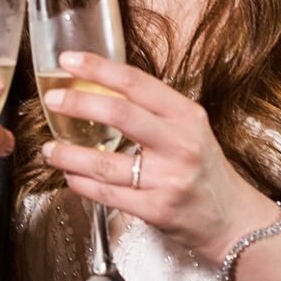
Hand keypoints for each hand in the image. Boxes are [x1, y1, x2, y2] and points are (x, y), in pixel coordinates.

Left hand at [40, 52, 274, 265]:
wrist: (231, 219)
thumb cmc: (204, 170)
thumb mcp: (190, 130)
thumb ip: (153, 111)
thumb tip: (101, 89)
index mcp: (187, 116)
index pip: (136, 83)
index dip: (98, 69)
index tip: (69, 61)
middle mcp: (180, 144)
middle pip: (119, 115)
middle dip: (78, 104)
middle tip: (52, 100)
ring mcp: (168, 179)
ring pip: (104, 162)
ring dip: (68, 154)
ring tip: (50, 149)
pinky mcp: (156, 209)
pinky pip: (107, 194)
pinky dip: (81, 184)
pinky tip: (71, 177)